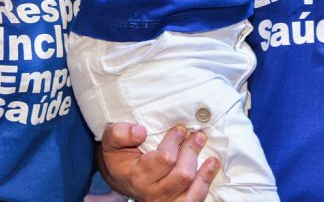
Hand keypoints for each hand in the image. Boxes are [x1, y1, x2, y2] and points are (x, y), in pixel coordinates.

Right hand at [98, 122, 218, 201]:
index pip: (165, 159)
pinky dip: (205, 182)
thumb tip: (140, 131)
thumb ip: (120, 133)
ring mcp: (164, 201)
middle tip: (196, 135)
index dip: (175, 142)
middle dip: (192, 151)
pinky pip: (195, 199)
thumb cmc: (119, 155)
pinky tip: (212, 166)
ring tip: (205, 147)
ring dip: (203, 168)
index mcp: (137, 176)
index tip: (180, 129)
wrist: (119, 176)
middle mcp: (151, 193)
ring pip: (191, 189)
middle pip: (182, 174)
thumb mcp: (111, 141)